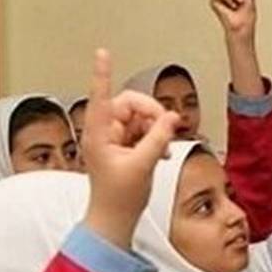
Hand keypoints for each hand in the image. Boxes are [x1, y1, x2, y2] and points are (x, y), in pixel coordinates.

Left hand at [82, 50, 179, 248]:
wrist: (114, 219)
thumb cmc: (119, 197)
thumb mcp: (143, 165)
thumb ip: (158, 137)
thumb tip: (172, 117)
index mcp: (98, 134)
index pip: (102, 96)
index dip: (103, 73)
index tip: (103, 52)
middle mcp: (104, 132)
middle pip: (130, 104)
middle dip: (151, 112)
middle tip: (167, 127)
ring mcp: (114, 139)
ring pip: (140, 117)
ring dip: (156, 129)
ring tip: (164, 150)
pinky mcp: (125, 147)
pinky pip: (144, 131)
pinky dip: (156, 139)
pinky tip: (162, 154)